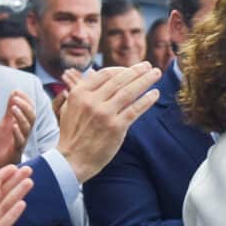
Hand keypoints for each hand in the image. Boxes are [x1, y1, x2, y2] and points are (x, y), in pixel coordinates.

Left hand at [0, 90, 36, 167]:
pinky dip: (17, 132)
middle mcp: (26, 131)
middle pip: (31, 117)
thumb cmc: (5, 143)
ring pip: (26, 128)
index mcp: (24, 124)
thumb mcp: (6, 122)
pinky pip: (19, 141)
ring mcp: (22, 140)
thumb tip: (14, 93)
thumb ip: (10, 109)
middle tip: (15, 98)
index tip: (16, 91)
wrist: (1, 162)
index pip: (29, 109)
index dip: (25, 99)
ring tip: (13, 108)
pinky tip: (13, 126)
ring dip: (20, 116)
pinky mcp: (16, 149)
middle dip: (25, 106)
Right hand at [56, 64, 160, 181]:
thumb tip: (94, 77)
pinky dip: (146, 100)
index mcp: (79, 93)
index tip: (131, 69)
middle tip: (149, 65)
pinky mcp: (116, 127)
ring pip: (129, 91)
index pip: (105, 74)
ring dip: (145, 80)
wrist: (72, 160)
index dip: (121, 69)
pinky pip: (135, 109)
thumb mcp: (69, 108)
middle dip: (137, 70)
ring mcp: (104, 113)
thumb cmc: (72, 134)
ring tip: (156, 73)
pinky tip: (154, 93)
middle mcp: (92, 100)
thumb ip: (81, 92)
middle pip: (120, 79)